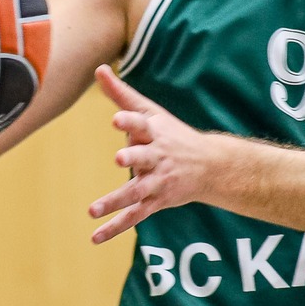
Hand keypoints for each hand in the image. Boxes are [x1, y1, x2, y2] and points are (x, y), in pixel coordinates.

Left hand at [87, 66, 216, 243]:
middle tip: (120, 159)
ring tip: (93, 210)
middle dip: (134, 158)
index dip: (130, 121)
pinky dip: (115, 227)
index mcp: (155, 133)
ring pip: (136, 192)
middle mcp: (157, 157)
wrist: (210, 166)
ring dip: (116, 201)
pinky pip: (134, 216)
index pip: (141, 124)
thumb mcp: (150, 111)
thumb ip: (121, 94)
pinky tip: (95, 237)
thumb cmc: (172, 134)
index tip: (117, 119)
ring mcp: (158, 181)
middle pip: (144, 158)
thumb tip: (99, 68)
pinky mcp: (156, 201)